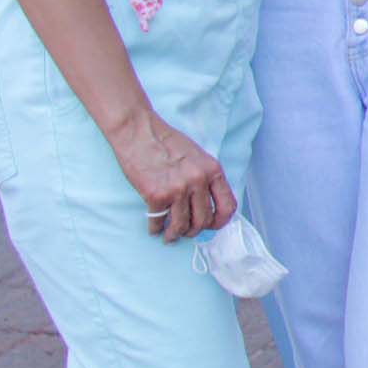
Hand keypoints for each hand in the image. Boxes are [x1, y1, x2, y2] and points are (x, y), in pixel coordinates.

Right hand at [106, 111, 235, 243]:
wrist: (139, 131)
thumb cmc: (166, 142)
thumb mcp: (198, 156)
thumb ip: (205, 177)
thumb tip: (207, 202)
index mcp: (212, 171)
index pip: (228, 206)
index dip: (221, 221)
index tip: (212, 226)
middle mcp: (198, 181)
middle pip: (204, 220)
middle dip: (194, 231)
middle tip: (186, 232)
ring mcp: (177, 189)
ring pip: (182, 226)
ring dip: (175, 235)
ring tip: (169, 236)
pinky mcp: (156, 195)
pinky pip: (158, 222)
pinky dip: (155, 229)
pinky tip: (154, 229)